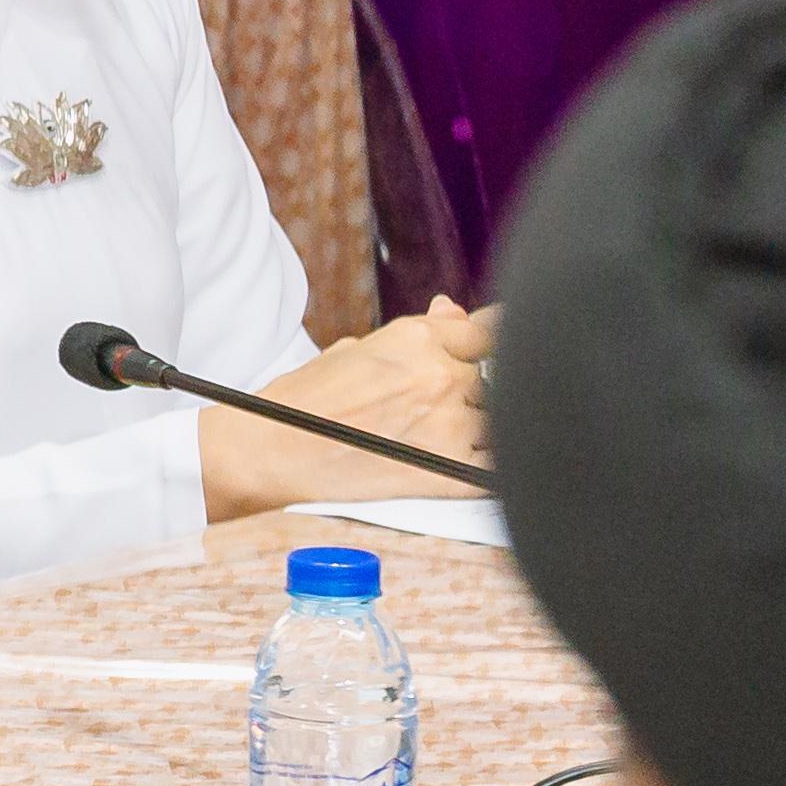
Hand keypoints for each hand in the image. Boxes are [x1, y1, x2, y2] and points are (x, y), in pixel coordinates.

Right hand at [199, 297, 496, 519]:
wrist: (271, 451)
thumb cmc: (303, 401)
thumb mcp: (355, 349)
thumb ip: (416, 333)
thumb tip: (453, 311)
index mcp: (417, 338)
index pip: (491, 330)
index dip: (505, 338)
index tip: (513, 345)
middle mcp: (440, 376)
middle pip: (498, 378)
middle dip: (485, 390)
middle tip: (462, 404)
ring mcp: (448, 426)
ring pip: (502, 423)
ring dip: (490, 430)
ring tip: (460, 438)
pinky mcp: (448, 473)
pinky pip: (496, 470)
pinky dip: (494, 469)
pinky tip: (479, 468)